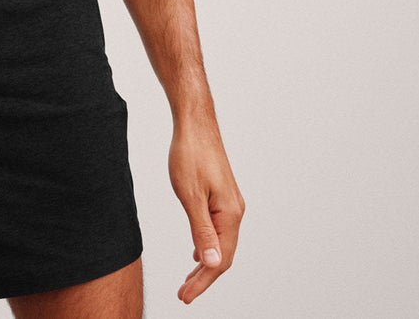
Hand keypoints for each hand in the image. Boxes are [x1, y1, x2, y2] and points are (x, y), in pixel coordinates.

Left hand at [168, 115, 244, 302]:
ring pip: (221, 242)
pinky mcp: (222, 195)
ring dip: (205, 262)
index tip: (185, 296)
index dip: (203, 281)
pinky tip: (196, 252)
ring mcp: (230, 203)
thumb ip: (201, 231)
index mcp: (230, 214)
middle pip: (224, 255)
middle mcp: (235, 211)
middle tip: (184, 294)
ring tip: (188, 280)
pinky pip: (218, 229)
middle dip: (204, 277)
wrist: (194, 122)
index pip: (220, 260)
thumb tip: (212, 263)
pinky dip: (207, 245)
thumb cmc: (190, 154)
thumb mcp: (190, 195)